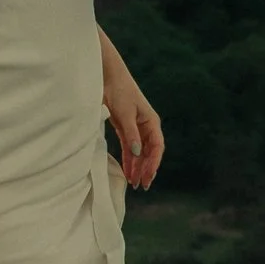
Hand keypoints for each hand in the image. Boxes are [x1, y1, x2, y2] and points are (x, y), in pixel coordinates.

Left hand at [104, 71, 163, 189]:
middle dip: (146, 169)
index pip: (157, 147)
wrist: (107, 77)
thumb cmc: (119, 91)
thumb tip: (137, 153)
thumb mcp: (125, 114)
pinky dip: (128, 160)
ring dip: (137, 167)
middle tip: (142, 186)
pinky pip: (129, 148)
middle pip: (149, 152)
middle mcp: (146, 127)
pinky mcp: (124, 128)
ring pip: (139, 153)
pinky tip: (127, 171)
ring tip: (134, 183)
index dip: (153, 163)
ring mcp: (135, 128)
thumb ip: (131, 134)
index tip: (147, 177)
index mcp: (151, 122)